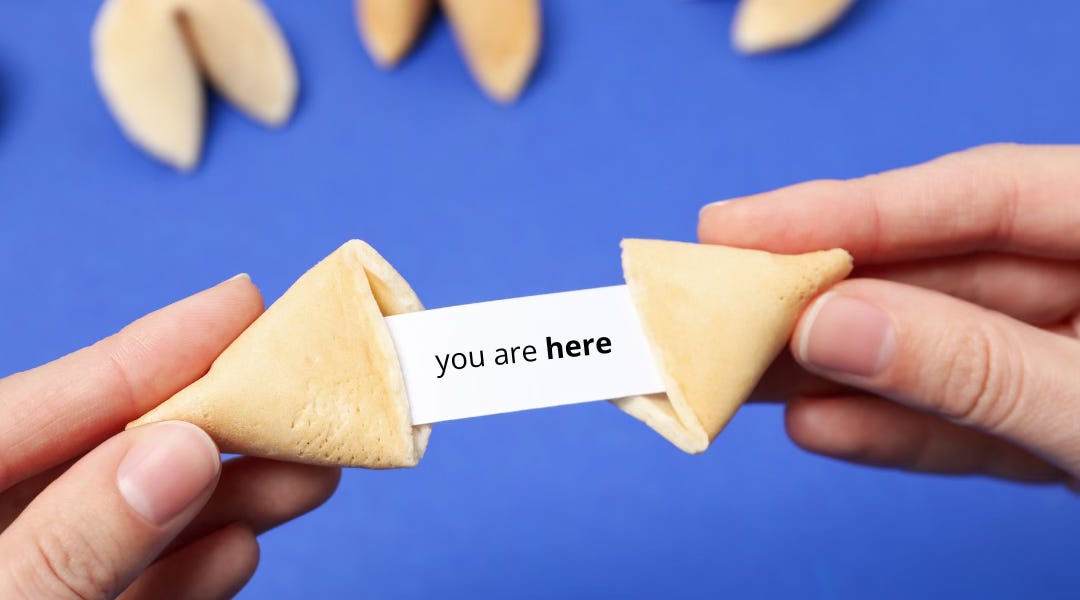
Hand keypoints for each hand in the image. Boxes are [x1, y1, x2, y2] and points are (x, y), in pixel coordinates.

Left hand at [0, 276, 340, 597]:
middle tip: (301, 387)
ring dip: (224, 498)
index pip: (33, 407)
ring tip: (311, 474)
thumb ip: (72, 541)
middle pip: (100, 454)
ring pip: (129, 524)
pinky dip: (189, 571)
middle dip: (208, 423)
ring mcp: (26, 583)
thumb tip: (183, 450)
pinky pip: (128, 591)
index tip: (240, 303)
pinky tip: (241, 546)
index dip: (140, 354)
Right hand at [700, 144, 1079, 487]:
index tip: (735, 226)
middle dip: (826, 294)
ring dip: (838, 368)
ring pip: (939, 349)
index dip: (854, 208)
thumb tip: (827, 326)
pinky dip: (893, 429)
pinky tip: (817, 425)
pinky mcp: (1063, 434)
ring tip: (739, 372)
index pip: (983, 195)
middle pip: (943, 272)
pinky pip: (968, 423)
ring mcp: (1078, 358)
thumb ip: (975, 365)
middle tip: (714, 300)